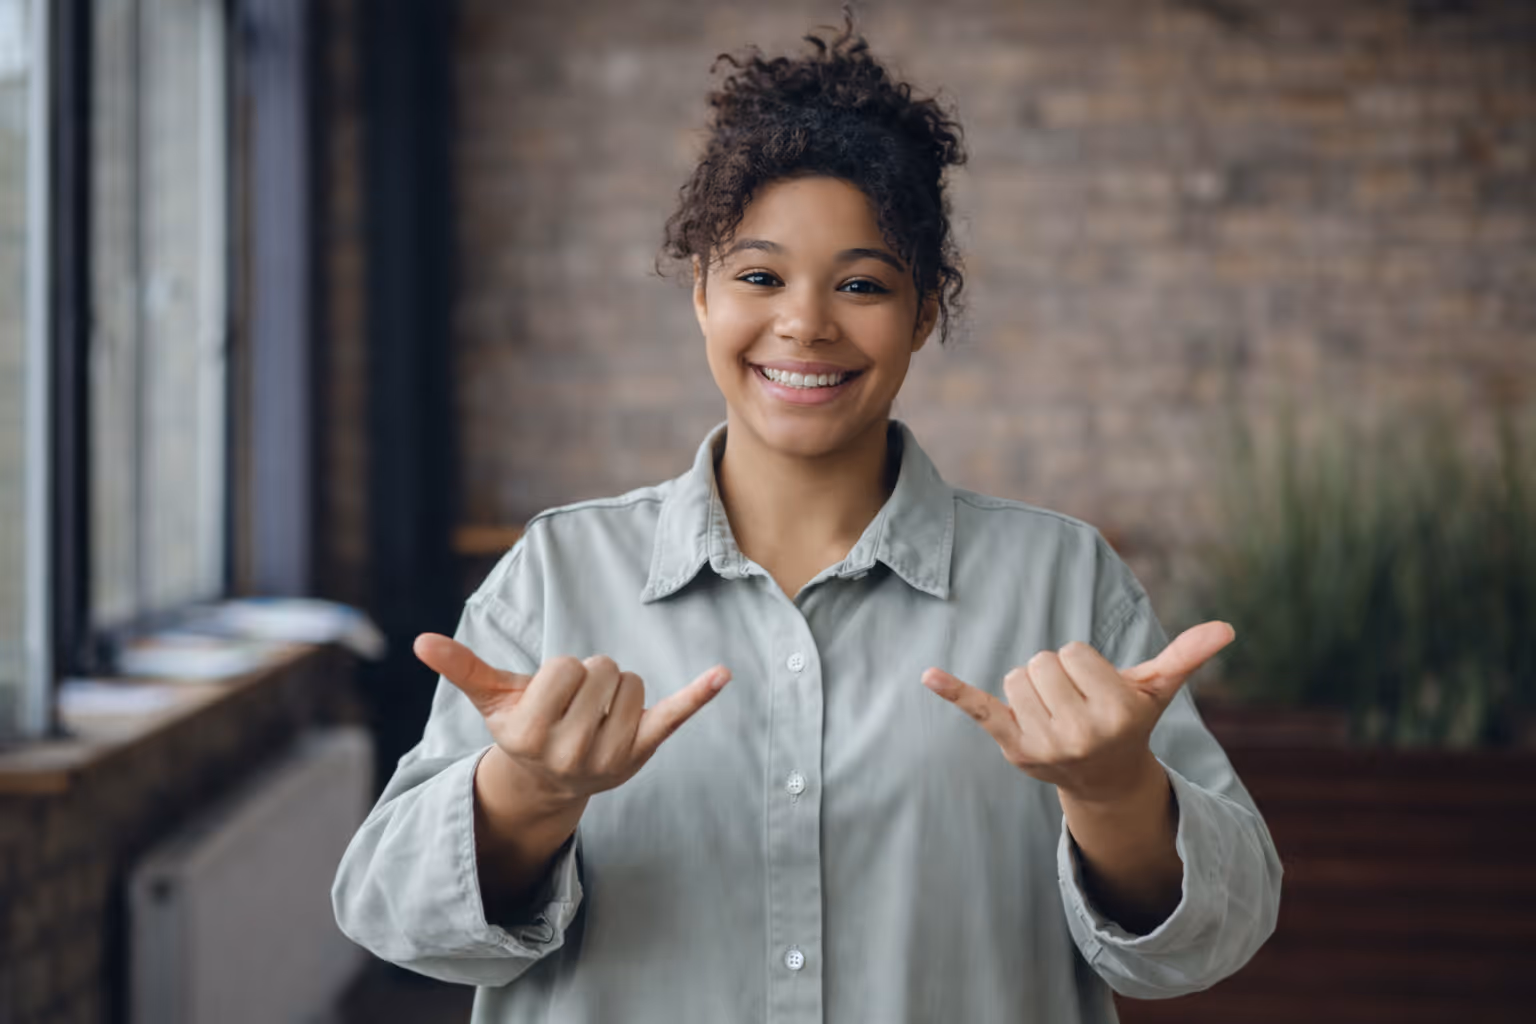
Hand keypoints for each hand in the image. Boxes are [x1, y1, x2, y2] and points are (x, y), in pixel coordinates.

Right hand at [414, 634, 729, 805]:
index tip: (553, 696)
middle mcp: (573, 751)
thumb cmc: (522, 726)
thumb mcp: (492, 700)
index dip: (562, 672)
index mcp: (533, 733)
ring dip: (617, 688)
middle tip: (575, 706)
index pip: (567, 667)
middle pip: (604, 670)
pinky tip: (722, 674)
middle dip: (590, 676)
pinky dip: (699, 693)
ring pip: (634, 683)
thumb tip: (420, 642)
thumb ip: (463, 669)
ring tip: (596, 715)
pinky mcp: (645, 750)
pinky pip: (675, 714)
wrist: (551, 781)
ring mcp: (612, 755)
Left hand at [921, 621, 1233, 802]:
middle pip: (1042, 662)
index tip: (1096, 690)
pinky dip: (954, 691)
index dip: (1083, 664)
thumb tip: (1227, 628)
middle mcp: (1081, 732)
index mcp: (1116, 711)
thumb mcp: (1157, 689)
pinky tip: (929, 675)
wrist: (1105, 780)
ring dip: (1031, 687)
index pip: (1073, 651)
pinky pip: (979, 709)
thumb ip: (1186, 655)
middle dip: (1056, 674)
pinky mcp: (1014, 748)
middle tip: (1075, 704)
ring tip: (1055, 712)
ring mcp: (1045, 744)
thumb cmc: (1130, 720)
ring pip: (1015, 677)